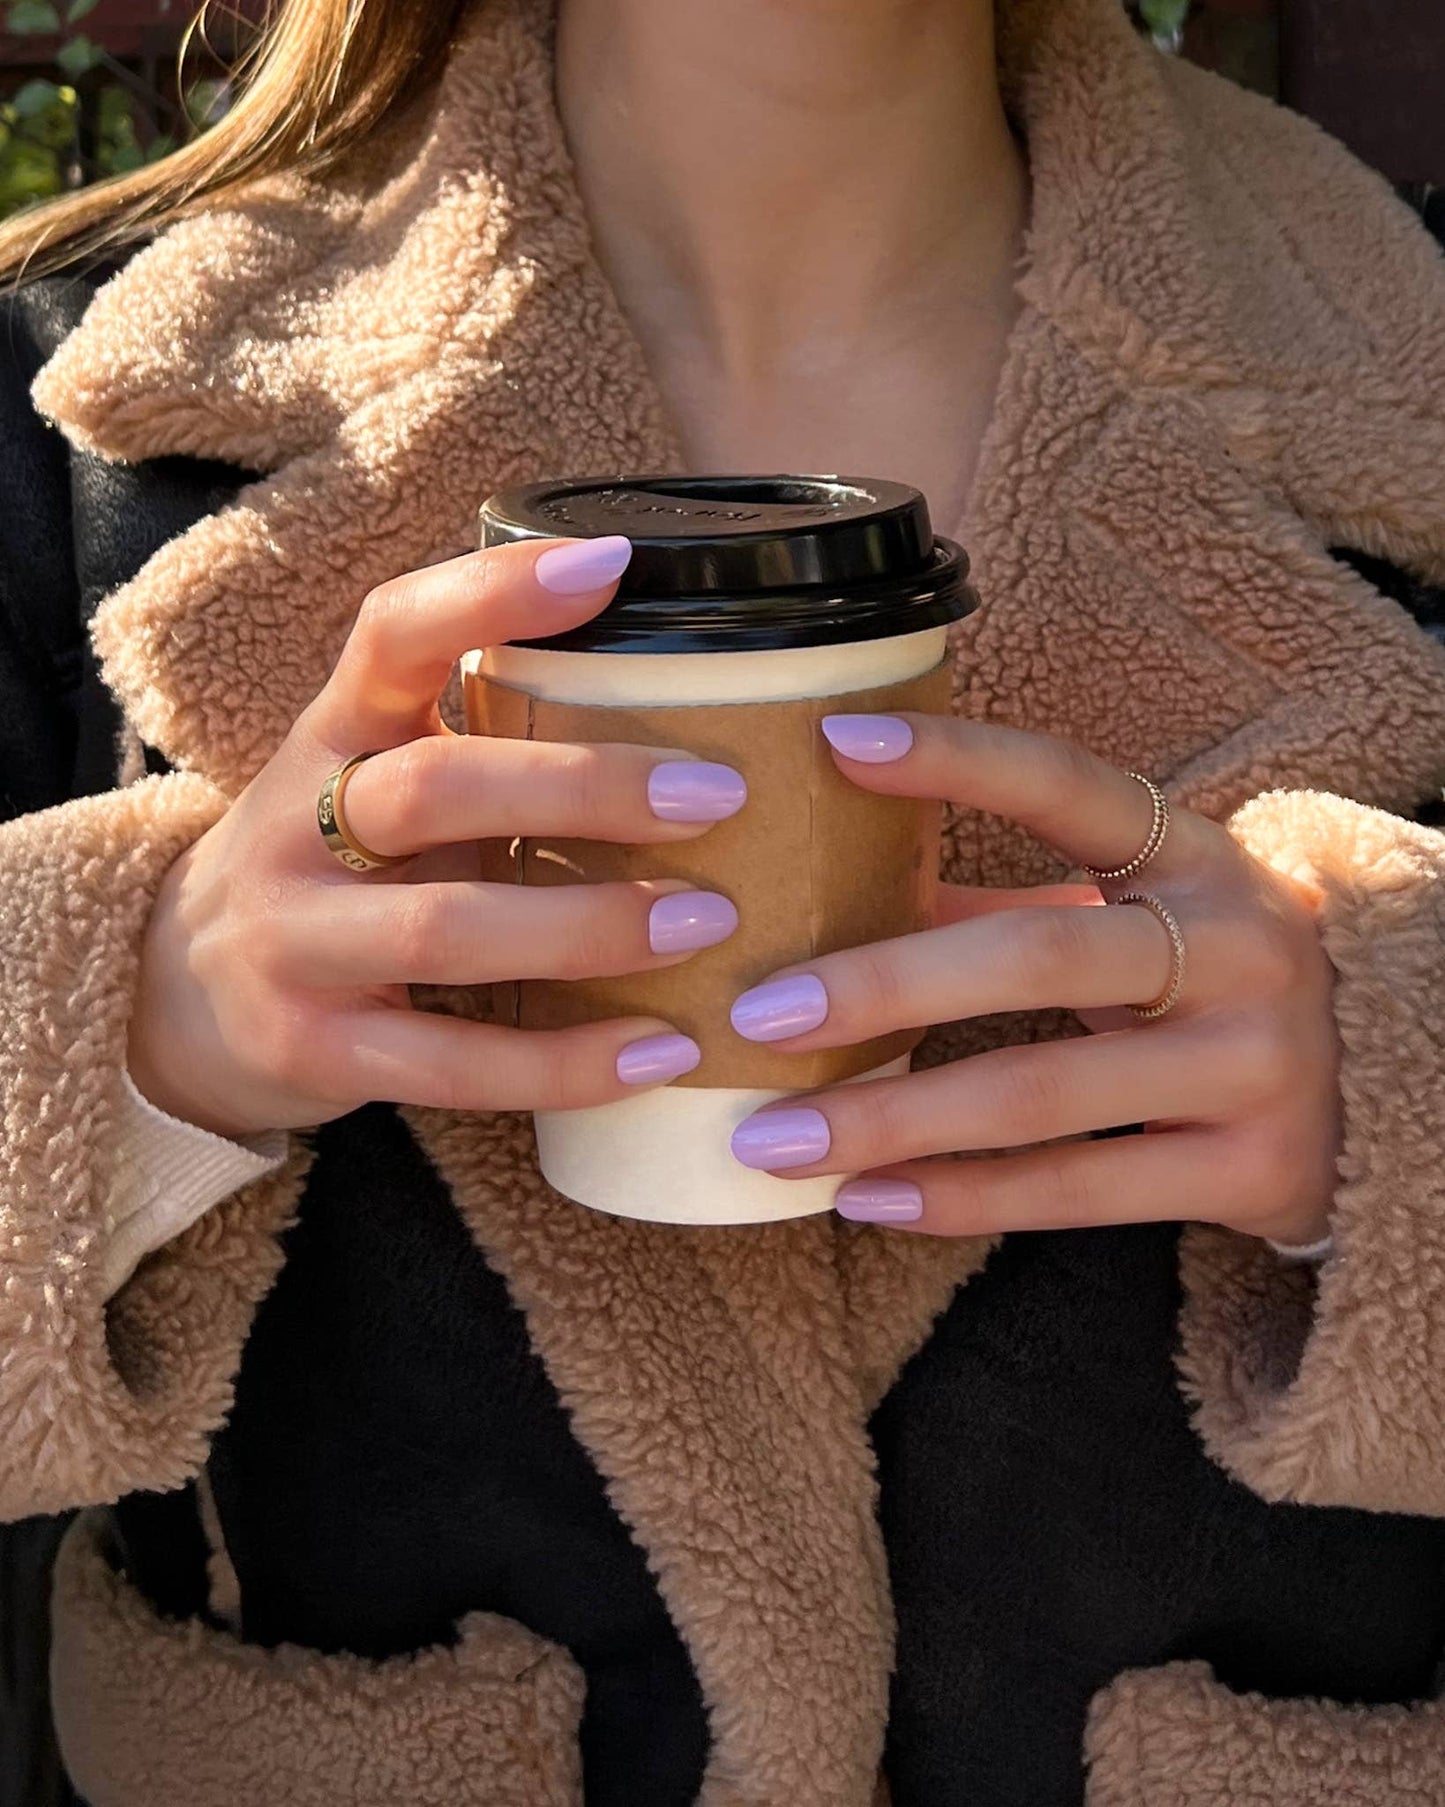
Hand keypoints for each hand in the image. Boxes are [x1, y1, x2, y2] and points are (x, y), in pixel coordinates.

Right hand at [128, 537, 744, 1138]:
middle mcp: (298, 829)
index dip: (491, 593)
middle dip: (582, 785)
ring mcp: (296, 945)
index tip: (612, 567)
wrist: (175, 999)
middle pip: (434, 787)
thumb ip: (484, 747)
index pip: (391, 635)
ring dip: (588, 927)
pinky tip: (659, 1051)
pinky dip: (563, 1062)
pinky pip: (450, 1063)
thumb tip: (685, 709)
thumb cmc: (331, 870)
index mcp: (330, 737)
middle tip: (716, 794)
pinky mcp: (313, 1052)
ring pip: (443, 930)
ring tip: (707, 924)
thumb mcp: (376, 782)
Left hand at [727, 714, 1340, 1245]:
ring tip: (772, 1139)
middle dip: (886, 985)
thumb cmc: (1210, 986)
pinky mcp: (1253, 1168)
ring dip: (894, 1117)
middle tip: (760, 1014)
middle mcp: (1239, 946)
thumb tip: (838, 890)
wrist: (1386, 1096)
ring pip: (1044, 1091)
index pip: (1067, 786)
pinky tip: (865, 1198)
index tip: (831, 745)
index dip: (956, 761)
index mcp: (1194, 857)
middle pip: (1038, 955)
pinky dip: (962, 1197)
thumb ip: (1002, 902)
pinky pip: (1080, 1188)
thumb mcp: (1131, 919)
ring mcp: (1254, 1062)